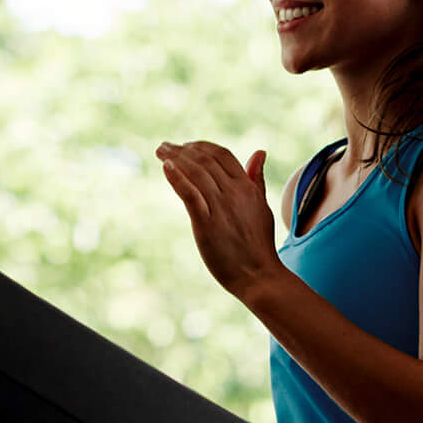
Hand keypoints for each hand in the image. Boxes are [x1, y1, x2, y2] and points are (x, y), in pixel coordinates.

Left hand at [158, 140, 280, 299]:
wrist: (259, 276)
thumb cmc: (259, 245)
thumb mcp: (261, 207)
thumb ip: (257, 179)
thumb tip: (259, 152)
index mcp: (247, 188)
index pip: (223, 155)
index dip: (202, 146)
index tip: (186, 146)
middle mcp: (234, 193)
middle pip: (205, 160)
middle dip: (182, 149)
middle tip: (165, 146)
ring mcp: (220, 208)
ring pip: (195, 173)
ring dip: (174, 158)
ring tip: (160, 151)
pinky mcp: (207, 224)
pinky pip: (190, 194)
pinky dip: (177, 178)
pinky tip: (164, 167)